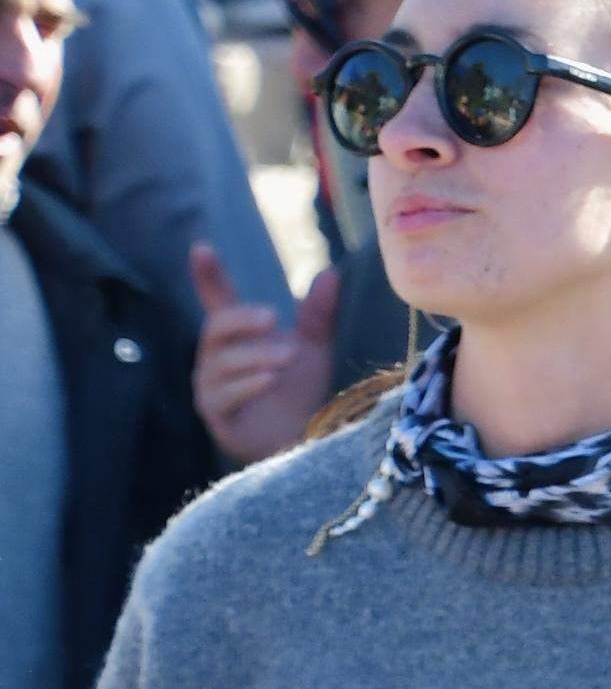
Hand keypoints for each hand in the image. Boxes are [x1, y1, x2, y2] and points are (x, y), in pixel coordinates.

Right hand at [192, 247, 343, 464]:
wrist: (305, 440)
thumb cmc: (302, 392)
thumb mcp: (314, 349)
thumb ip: (318, 315)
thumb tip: (331, 273)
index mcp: (237, 337)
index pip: (216, 300)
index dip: (207, 276)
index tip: (201, 248)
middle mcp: (217, 359)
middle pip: (215, 329)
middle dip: (241, 321)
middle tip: (272, 317)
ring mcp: (212, 388)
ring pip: (221, 364)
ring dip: (255, 357)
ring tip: (287, 356)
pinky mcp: (217, 417)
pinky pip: (222, 397)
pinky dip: (247, 386)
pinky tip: (269, 380)